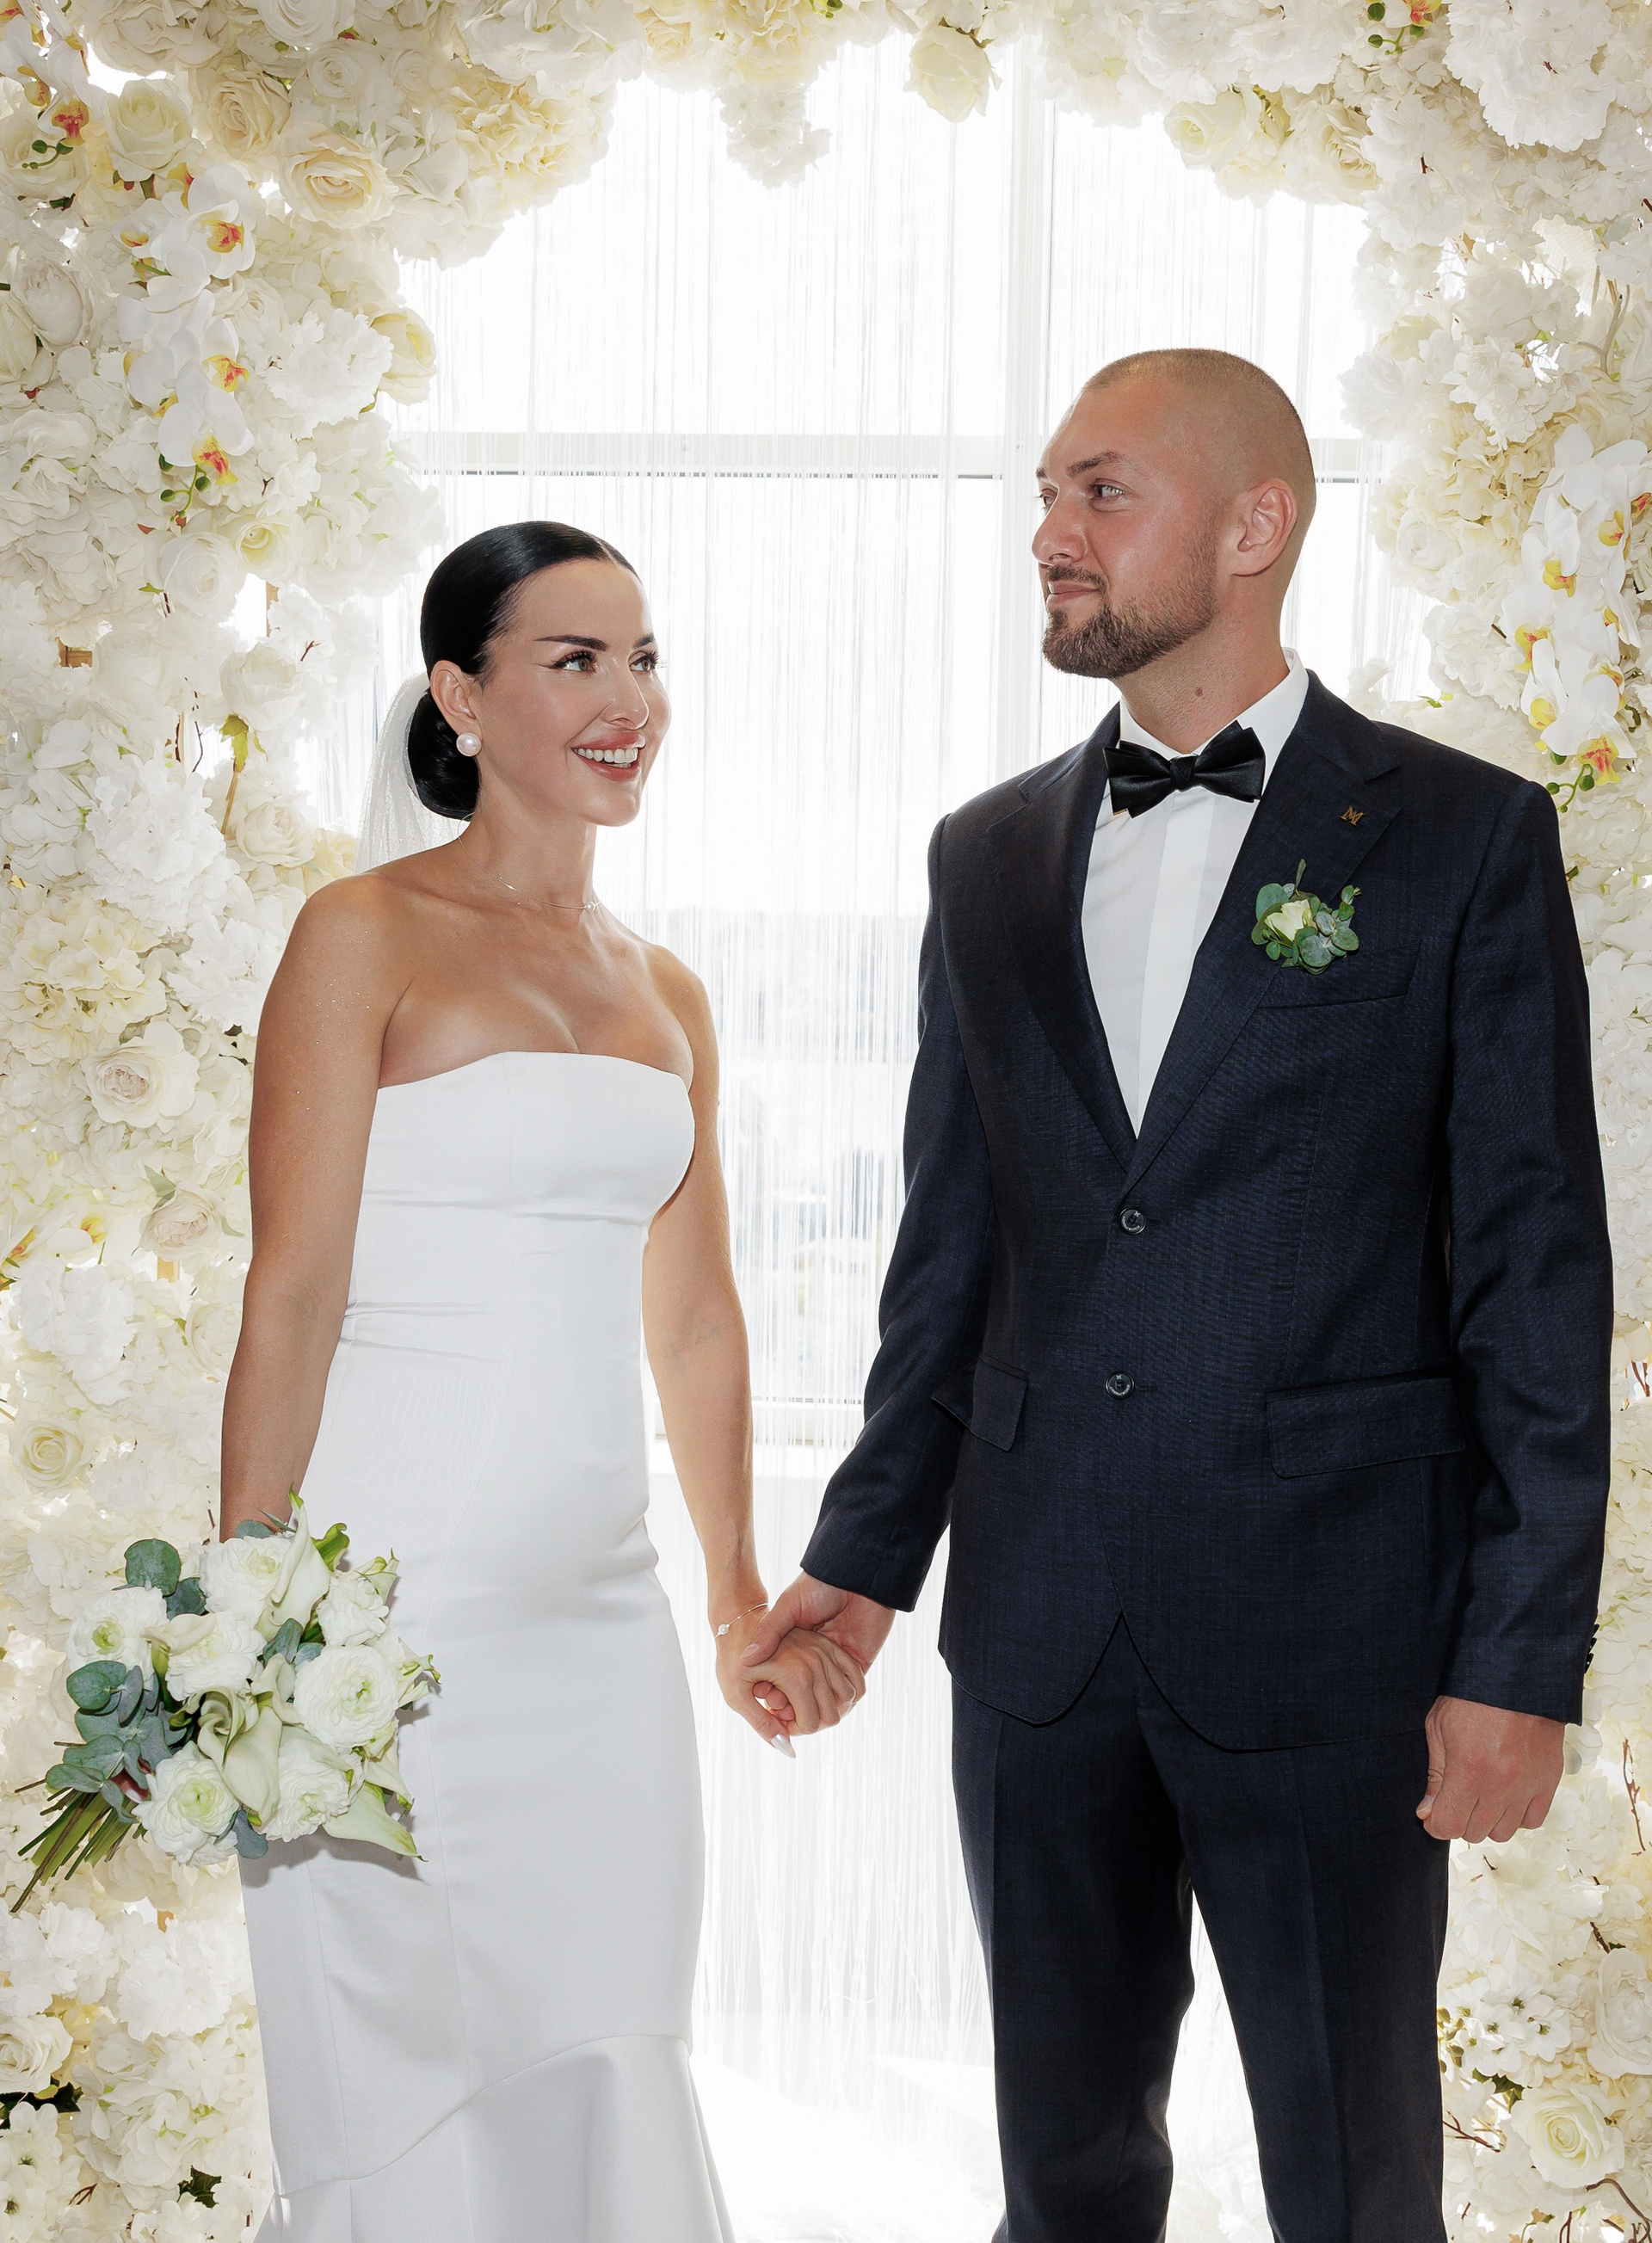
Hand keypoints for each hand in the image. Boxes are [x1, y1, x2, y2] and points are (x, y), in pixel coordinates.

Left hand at [714, 1606, 863, 1750]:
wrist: (738, 1623)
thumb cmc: (731, 1661)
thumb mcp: (737, 1696)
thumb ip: (763, 1725)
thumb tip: (787, 1749)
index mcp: (795, 1677)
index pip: (811, 1724)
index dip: (794, 1730)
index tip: (777, 1717)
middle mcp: (816, 1664)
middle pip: (832, 1715)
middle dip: (812, 1721)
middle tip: (790, 1711)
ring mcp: (826, 1651)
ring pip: (848, 1696)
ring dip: (830, 1706)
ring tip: (805, 1700)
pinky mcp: (830, 1644)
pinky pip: (854, 1674)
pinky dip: (847, 1689)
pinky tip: (826, 1692)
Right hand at [743, 1574, 896, 1731]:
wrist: (859, 1573)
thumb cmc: (820, 1584)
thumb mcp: (788, 1606)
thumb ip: (769, 1631)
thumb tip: (746, 1659)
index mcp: (798, 1643)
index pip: (784, 1677)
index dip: (775, 1691)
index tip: (767, 1699)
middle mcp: (818, 1655)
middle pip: (805, 1693)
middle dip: (794, 1706)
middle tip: (783, 1711)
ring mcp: (839, 1661)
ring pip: (827, 1699)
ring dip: (817, 1711)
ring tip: (805, 1716)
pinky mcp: (859, 1663)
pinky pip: (851, 1693)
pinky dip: (842, 1704)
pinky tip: (829, 1709)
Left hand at [1416, 1694, 1564, 1842]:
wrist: (1518, 1672)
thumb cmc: (1471, 1695)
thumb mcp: (1439, 1727)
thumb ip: (1435, 1774)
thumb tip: (1427, 1812)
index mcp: (1470, 1769)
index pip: (1449, 1825)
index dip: (1435, 1824)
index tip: (1431, 1815)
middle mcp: (1502, 1784)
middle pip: (1475, 1832)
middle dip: (1459, 1820)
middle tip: (1455, 1798)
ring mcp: (1529, 1784)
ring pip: (1504, 1832)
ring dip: (1487, 1820)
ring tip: (1481, 1796)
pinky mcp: (1549, 1779)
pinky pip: (1532, 1820)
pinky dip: (1516, 1815)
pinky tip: (1506, 1796)